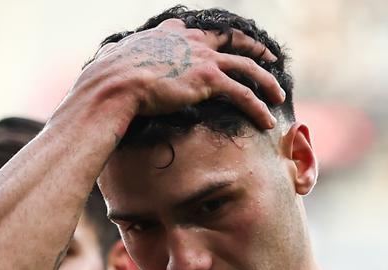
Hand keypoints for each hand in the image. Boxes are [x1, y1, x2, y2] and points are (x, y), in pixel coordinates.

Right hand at [76, 18, 284, 132]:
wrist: (115, 83)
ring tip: (278, 96)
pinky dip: (258, 108)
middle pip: (234, 41)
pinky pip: (243, 94)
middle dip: (255, 49)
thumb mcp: (118, 55)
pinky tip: (266, 121)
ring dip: (266, 82)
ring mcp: (203, 59)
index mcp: (171, 34)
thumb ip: (125, 54)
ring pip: (247, 68)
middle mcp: (192, 41)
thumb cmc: (110, 76)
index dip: (221, 37)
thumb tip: (112, 56)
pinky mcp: (209, 79)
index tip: (231, 43)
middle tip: (269, 57)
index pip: (203, 31)